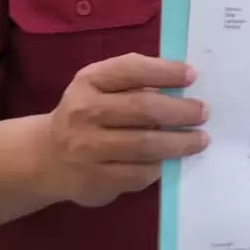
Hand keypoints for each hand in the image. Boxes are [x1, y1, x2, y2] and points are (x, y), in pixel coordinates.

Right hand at [43, 53, 209, 207]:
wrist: (47, 158)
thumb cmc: (88, 114)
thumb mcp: (99, 88)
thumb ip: (134, 81)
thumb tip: (183, 84)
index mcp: (89, 81)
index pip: (130, 70)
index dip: (164, 71)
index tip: (192, 75)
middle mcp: (83, 112)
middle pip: (142, 109)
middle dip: (179, 111)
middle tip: (203, 112)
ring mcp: (86, 149)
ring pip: (144, 145)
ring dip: (179, 143)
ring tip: (200, 139)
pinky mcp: (95, 180)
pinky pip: (138, 173)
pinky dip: (160, 166)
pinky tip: (173, 161)